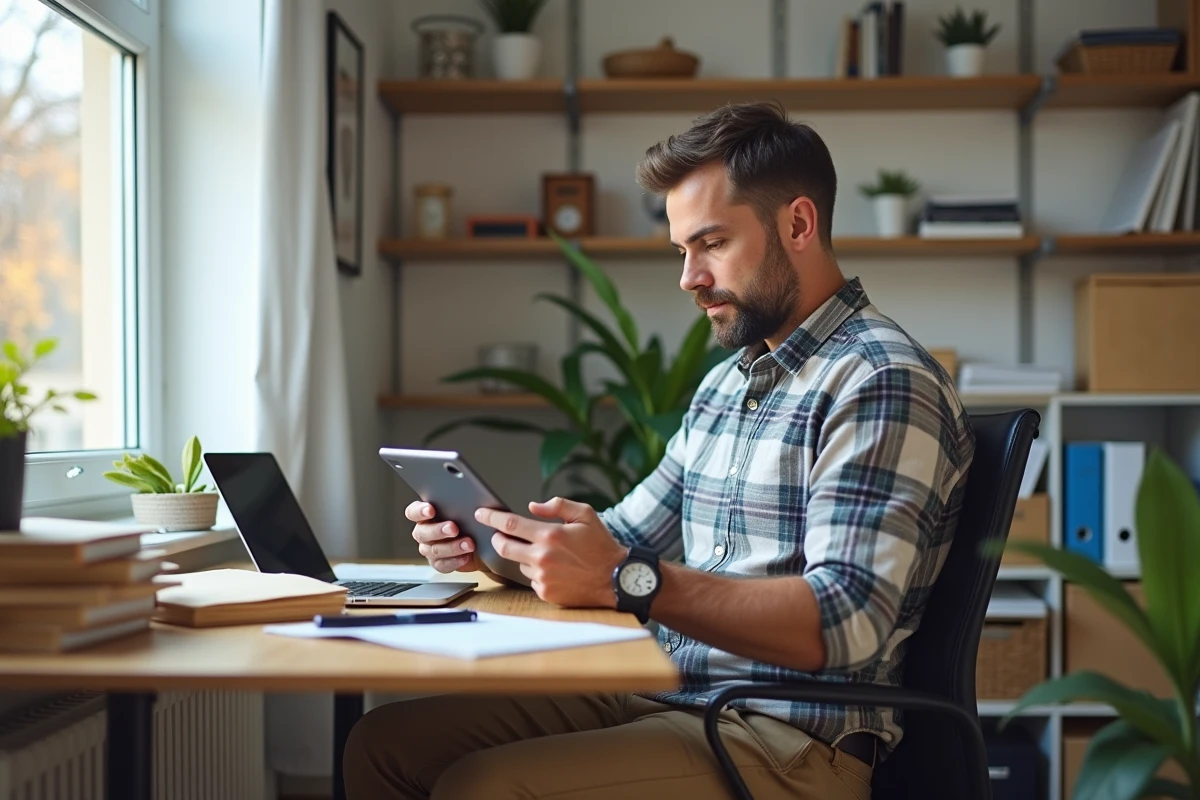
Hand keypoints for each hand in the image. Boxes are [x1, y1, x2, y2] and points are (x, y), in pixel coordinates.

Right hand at [405, 501, 481, 573]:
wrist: (482, 541)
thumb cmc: (471, 520)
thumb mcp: (466, 509)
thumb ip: (460, 503)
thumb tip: (466, 497)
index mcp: (425, 515)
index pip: (413, 512)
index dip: (419, 511)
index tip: (431, 510)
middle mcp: (423, 532)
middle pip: (422, 533)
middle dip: (438, 530)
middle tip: (453, 528)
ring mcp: (429, 549)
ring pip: (433, 550)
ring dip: (451, 547)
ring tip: (468, 544)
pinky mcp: (439, 563)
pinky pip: (442, 564)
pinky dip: (455, 561)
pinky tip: (466, 557)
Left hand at [475, 497, 627, 607]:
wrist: (616, 578)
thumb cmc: (602, 546)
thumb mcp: (586, 515)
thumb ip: (558, 506)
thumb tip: (532, 507)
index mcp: (550, 535)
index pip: (510, 525)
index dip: (492, 518)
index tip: (481, 514)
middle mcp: (542, 558)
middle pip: (504, 547)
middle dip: (498, 539)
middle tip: (502, 535)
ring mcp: (543, 578)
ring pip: (520, 564)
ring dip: (525, 557)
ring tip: (549, 555)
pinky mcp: (546, 593)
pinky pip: (531, 580)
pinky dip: (538, 573)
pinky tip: (556, 570)